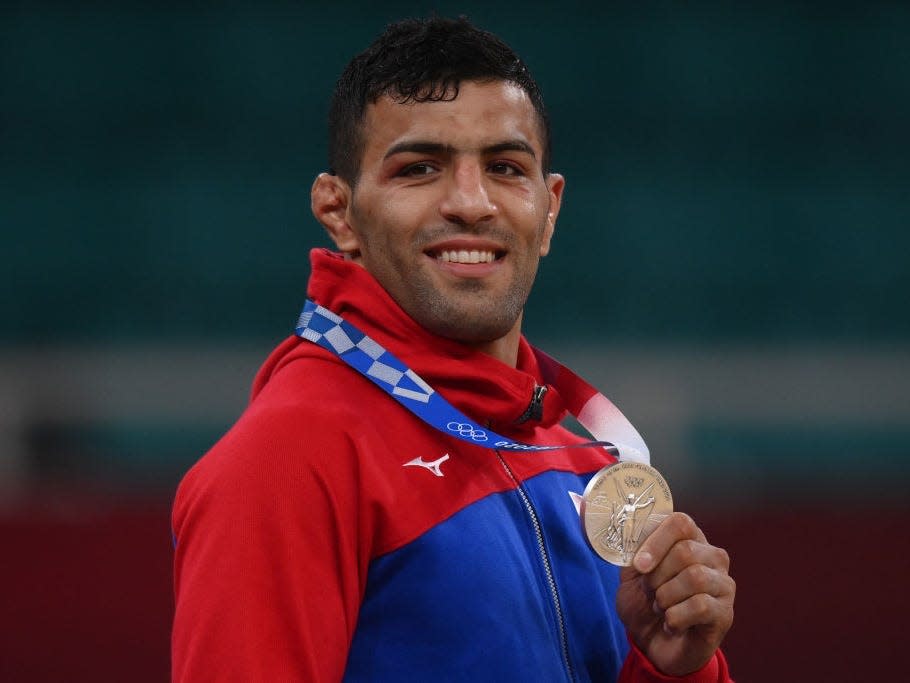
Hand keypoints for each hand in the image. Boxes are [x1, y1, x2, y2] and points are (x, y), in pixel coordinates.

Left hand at [615, 512, 734, 675]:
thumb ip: (632, 550)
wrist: (653, 645)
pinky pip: (700, 606)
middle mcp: (713, 557)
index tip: (639, 565)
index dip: (657, 541)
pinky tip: (670, 624)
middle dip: (657, 576)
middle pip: (685, 551)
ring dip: (666, 597)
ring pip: (695, 577)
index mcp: (690, 540)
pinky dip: (675, 618)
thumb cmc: (644, 603)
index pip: (680, 523)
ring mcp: (723, 584)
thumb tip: (628, 532)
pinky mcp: (725, 613)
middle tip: (649, 591)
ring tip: (660, 608)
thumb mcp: (631, 574)